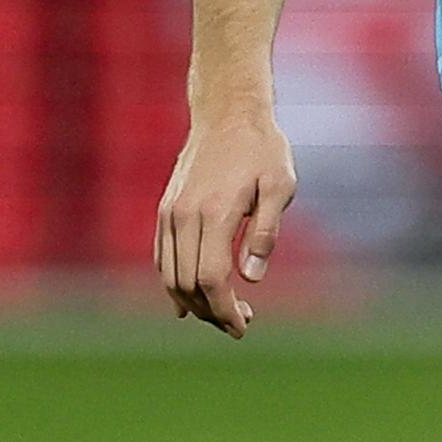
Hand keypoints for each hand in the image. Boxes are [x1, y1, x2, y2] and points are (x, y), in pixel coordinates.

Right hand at [154, 112, 296, 336]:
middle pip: (187, 284)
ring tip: (223, 314)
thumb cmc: (261, 149)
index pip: (210, 278)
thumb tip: (251, 278)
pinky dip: (174, 285)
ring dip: (193, 303)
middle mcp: (184, 216)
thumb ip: (266, 232)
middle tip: (240, 325)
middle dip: (212, 313)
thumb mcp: (280, 185)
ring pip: (170, 276)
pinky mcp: (165, 211)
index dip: (223, 310)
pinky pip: (162, 259)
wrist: (227, 114)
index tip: (241, 327)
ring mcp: (170, 213)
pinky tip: (190, 302)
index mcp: (215, 212)